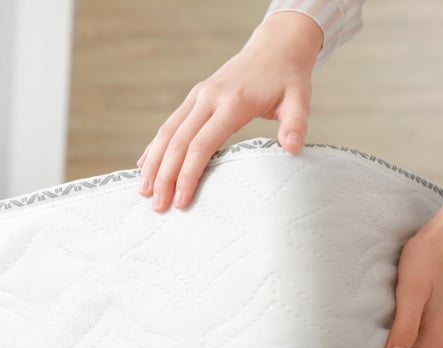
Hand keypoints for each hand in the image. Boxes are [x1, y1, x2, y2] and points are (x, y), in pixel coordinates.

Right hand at [138, 11, 322, 211]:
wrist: (277, 46)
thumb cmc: (289, 79)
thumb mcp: (300, 100)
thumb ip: (296, 124)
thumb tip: (292, 148)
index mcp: (232, 102)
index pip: (202, 144)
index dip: (188, 175)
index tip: (182, 201)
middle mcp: (208, 97)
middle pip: (178, 142)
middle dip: (164, 176)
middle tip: (157, 206)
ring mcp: (198, 95)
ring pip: (167, 132)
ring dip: (153, 163)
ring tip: (143, 191)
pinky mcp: (195, 96)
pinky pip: (170, 123)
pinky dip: (155, 146)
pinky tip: (145, 165)